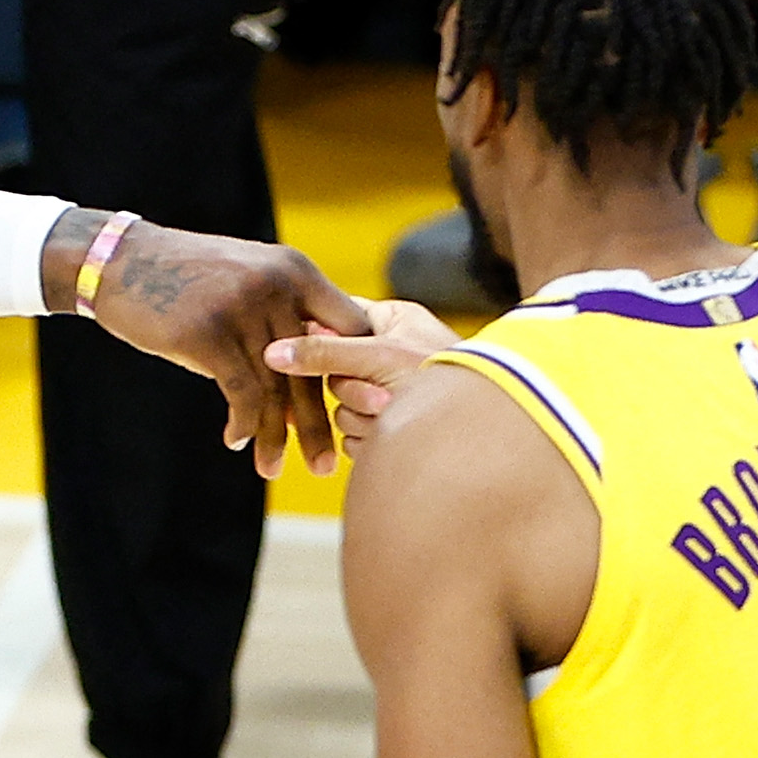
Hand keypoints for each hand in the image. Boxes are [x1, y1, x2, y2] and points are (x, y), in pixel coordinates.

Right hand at [50, 212, 369, 478]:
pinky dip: (243, 425)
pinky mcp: (208, 333)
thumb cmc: (188, 282)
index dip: (352, 373)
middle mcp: (277, 285)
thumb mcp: (247, 285)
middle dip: (318, 424)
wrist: (121, 261)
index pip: (350, 328)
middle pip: (314, 368)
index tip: (349, 414)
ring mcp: (242, 309)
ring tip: (272, 469)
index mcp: (296, 271)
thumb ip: (283, 326)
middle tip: (324, 466)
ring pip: (275, 389)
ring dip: (275, 437)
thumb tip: (306, 398)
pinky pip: (240, 394)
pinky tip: (235, 440)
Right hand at [265, 298, 459, 458]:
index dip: (320, 339)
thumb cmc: (441, 378)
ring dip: (363, 416)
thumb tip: (272, 352)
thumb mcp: (378, 355)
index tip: (302, 351)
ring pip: (340, 407)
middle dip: (352, 388)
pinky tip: (393, 437)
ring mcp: (386, 392)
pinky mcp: (386, 429)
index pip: (336, 319)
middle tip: (380, 395)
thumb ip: (323, 351)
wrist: (486, 431)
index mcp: (392, 320)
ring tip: (397, 416)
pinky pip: (352, 435)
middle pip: (332, 370)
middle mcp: (388, 353)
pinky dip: (370, 438)